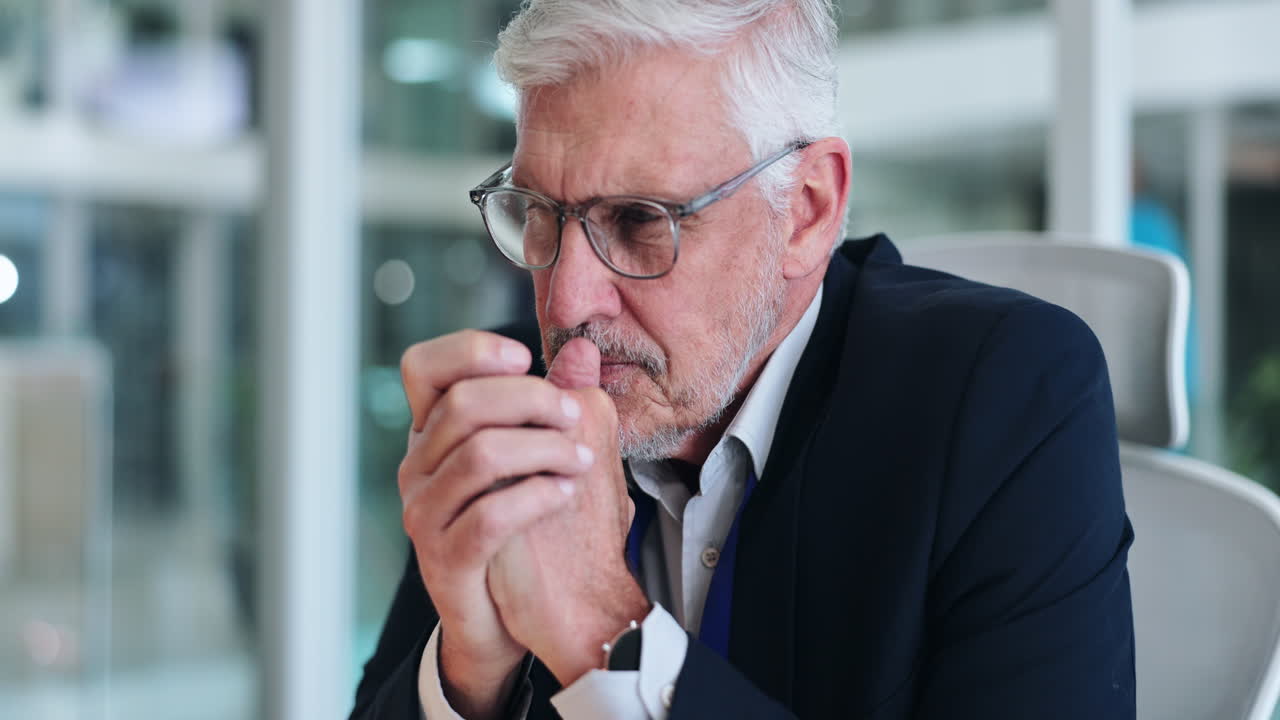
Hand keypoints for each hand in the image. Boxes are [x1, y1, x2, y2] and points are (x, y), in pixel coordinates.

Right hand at [398, 330, 591, 717]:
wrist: (503, 617)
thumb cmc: (521, 527)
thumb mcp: (534, 457)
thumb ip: (552, 404)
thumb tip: (582, 351)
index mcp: (431, 434)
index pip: (423, 367)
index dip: (470, 350)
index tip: (525, 358)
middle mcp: (416, 467)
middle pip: (463, 404)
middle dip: (530, 399)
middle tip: (575, 415)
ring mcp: (424, 514)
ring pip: (479, 456)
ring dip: (544, 449)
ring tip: (583, 459)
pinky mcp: (445, 558)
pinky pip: (489, 516)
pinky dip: (536, 497)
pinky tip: (566, 492)